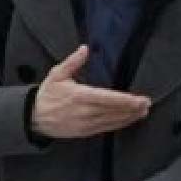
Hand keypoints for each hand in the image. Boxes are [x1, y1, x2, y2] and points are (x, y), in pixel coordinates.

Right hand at [30, 45, 151, 139]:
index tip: (140, 100)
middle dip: (133, 109)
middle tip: (147, 104)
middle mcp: (85, 112)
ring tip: (143, 112)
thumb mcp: (57, 74)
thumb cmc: (46, 95)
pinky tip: (129, 120)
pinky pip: (106, 128)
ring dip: (129, 118)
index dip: (126, 101)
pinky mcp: (85, 132)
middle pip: (114, 112)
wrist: (33, 118)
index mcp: (79, 96)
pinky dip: (119, 124)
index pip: (108, 99)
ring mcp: (86, 124)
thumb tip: (85, 48)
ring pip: (112, 122)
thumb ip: (73, 62)